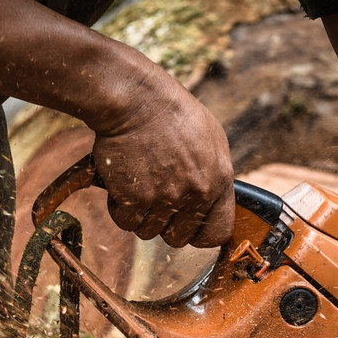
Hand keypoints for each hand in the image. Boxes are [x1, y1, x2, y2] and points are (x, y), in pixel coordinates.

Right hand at [88, 75, 234, 248]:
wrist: (136, 99)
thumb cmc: (172, 112)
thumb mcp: (211, 138)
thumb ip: (214, 173)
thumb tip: (212, 199)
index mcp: (219, 179)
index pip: (217, 233)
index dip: (201, 235)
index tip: (189, 228)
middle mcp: (195, 193)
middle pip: (178, 238)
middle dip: (165, 225)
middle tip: (155, 203)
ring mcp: (165, 198)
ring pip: (149, 232)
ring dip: (140, 215)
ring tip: (138, 186)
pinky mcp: (134, 198)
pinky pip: (126, 222)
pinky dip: (119, 208)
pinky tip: (121, 187)